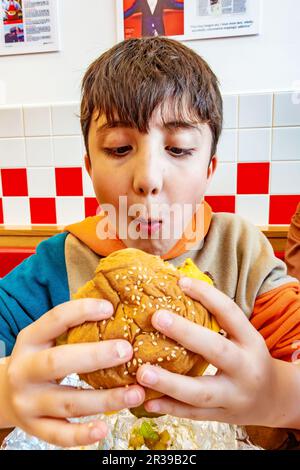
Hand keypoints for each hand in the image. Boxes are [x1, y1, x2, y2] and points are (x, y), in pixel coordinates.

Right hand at [3, 299, 144, 446]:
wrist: (3, 393)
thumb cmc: (38, 358)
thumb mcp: (45, 338)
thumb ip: (72, 328)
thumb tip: (116, 312)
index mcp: (29, 340)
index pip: (55, 320)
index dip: (81, 311)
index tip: (110, 308)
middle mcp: (24, 371)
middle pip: (58, 363)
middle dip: (95, 357)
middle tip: (127, 351)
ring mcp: (28, 402)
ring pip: (68, 403)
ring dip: (105, 400)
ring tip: (136, 393)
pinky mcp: (34, 427)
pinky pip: (59, 435)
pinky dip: (82, 435)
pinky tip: (103, 429)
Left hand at [137, 277, 281, 426]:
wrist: (274, 399)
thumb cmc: (250, 359)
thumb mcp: (244, 337)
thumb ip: (218, 320)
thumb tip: (180, 288)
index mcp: (251, 341)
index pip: (230, 313)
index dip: (207, 295)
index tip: (181, 282)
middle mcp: (246, 368)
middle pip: (216, 350)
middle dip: (186, 333)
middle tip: (157, 318)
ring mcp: (234, 396)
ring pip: (201, 391)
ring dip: (170, 382)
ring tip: (142, 372)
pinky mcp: (222, 416)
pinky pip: (193, 414)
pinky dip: (170, 408)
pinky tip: (147, 400)